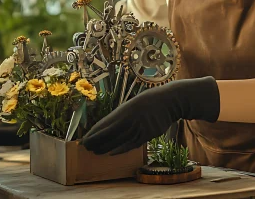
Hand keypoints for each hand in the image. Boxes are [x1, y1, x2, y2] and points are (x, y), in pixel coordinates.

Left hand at [82, 76, 219, 154]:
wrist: (169, 101)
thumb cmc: (148, 101)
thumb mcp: (133, 103)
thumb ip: (121, 115)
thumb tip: (107, 126)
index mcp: (125, 109)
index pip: (105, 124)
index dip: (95, 133)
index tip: (85, 138)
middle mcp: (131, 118)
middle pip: (110, 133)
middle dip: (97, 141)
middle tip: (86, 147)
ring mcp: (140, 127)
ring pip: (119, 140)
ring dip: (106, 147)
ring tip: (95, 151)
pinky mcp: (148, 134)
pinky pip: (131, 144)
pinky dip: (120, 149)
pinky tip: (111, 153)